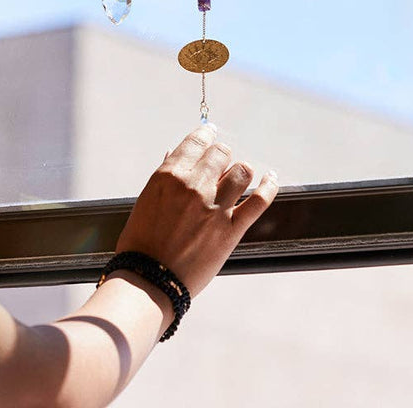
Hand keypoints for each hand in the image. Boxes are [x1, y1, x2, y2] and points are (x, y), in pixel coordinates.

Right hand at [115, 123, 277, 297]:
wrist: (149, 279)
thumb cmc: (141, 240)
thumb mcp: (147, 199)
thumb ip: (165, 175)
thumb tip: (175, 153)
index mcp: (169, 175)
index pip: (197, 142)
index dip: (206, 134)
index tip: (210, 133)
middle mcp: (194, 186)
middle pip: (221, 153)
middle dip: (221, 155)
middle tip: (220, 161)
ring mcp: (215, 207)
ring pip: (242, 171)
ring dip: (240, 170)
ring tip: (237, 175)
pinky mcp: (231, 229)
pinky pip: (259, 200)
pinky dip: (269, 186)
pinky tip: (272, 178)